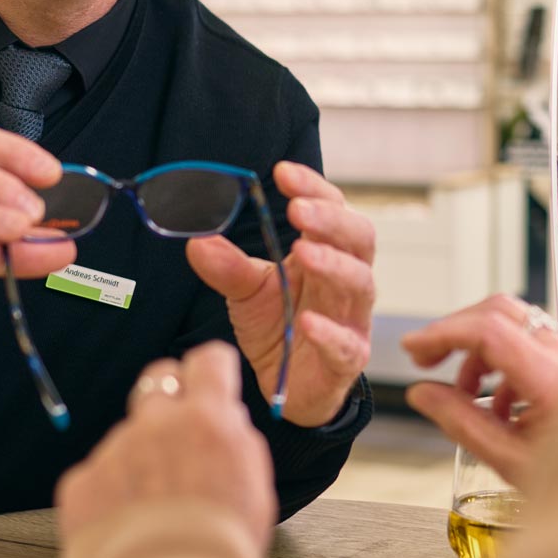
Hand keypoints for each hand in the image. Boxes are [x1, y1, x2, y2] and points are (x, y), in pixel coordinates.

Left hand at [57, 341, 275, 543]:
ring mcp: (114, 450)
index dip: (210, 368)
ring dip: (138, 459)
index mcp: (207, 420)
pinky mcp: (83, 482)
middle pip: (157, 378)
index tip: (210, 375)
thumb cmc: (220, 549)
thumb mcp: (254, 484)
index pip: (207, 360)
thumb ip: (236, 441)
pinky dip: (109, 496)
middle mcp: (157, 423)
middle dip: (168, 396)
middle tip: (177, 433)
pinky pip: (97, 476)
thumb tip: (225, 421)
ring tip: (153, 511)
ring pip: (127, 437)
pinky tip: (125, 528)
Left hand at [186, 162, 373, 428]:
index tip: (282, 172)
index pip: (332, 209)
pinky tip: (306, 322)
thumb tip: (197, 238)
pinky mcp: (348, 359)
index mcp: (327, 253)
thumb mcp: (246, 292)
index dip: (312, 188)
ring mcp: (352, 319)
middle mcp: (347, 280)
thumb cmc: (279, 326)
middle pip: (358, 239)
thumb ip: (226, 266)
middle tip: (298, 209)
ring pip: (360, 284)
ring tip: (303, 252)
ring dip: (333, 265)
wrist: (288, 385)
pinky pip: (347, 344)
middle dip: (331, 220)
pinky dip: (329, 332)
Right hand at [403, 294, 557, 486]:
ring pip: (514, 325)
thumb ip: (461, 423)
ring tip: (463, 392)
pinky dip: (500, 361)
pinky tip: (496, 403)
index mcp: (553, 380)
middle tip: (426, 358)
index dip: (443, 333)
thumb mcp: (511, 462)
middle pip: (499, 312)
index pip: (488, 330)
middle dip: (454, 330)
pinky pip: (530, 343)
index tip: (414, 347)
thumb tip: (422, 394)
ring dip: (477, 350)